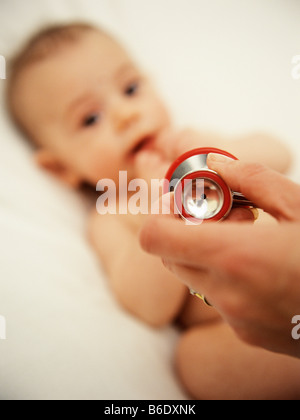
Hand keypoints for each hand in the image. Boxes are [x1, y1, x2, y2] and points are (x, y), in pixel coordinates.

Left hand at [140, 154, 299, 357]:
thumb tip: (214, 164)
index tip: (183, 200)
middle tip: (222, 214)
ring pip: (191, 277)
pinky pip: (216, 298)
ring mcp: (234, 318)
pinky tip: (260, 268)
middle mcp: (225, 293)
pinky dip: (224, 278)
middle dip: (184, 230)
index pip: (156, 236)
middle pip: (169, 256)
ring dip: (204, 254)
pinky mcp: (246, 333)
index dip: (161, 213)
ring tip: (248, 239)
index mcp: (235, 256)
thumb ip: (250, 179)